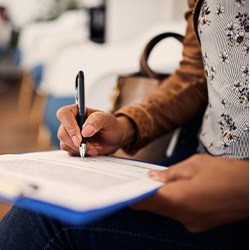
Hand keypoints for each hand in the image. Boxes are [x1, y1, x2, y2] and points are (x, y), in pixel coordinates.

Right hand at [56, 105, 134, 155]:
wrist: (116, 138)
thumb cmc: (112, 125)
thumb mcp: (108, 120)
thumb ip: (97, 121)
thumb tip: (85, 131)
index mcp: (77, 110)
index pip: (64, 114)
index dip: (69, 126)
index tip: (80, 138)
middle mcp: (71, 122)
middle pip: (62, 133)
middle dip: (77, 143)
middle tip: (92, 146)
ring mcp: (70, 134)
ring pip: (65, 144)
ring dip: (81, 149)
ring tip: (96, 147)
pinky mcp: (73, 145)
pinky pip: (70, 152)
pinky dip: (82, 153)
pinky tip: (93, 150)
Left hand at [131, 154, 248, 232]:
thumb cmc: (226, 173)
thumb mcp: (194, 164)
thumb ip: (169, 173)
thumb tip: (152, 177)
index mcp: (177, 199)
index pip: (144, 201)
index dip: (132, 194)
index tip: (124, 188)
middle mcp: (182, 216)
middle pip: (153, 207)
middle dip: (144, 195)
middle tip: (140, 181)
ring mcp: (191, 223)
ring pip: (165, 211)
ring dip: (159, 199)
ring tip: (159, 183)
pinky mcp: (199, 224)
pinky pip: (178, 214)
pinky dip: (173, 203)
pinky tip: (177, 191)